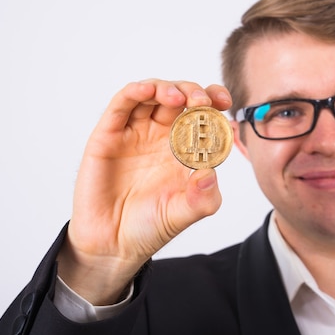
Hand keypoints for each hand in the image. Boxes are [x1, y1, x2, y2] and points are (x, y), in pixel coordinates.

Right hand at [56, 79, 231, 304]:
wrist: (112, 245)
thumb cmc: (149, 227)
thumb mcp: (184, 214)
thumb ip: (203, 197)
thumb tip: (211, 173)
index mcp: (182, 148)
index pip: (201, 114)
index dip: (214, 100)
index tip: (225, 102)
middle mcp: (159, 135)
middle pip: (179, 97)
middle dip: (194, 92)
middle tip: (203, 102)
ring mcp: (134, 132)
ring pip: (151, 94)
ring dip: (167, 88)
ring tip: (179, 98)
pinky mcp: (108, 135)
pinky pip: (122, 105)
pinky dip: (135, 91)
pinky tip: (148, 90)